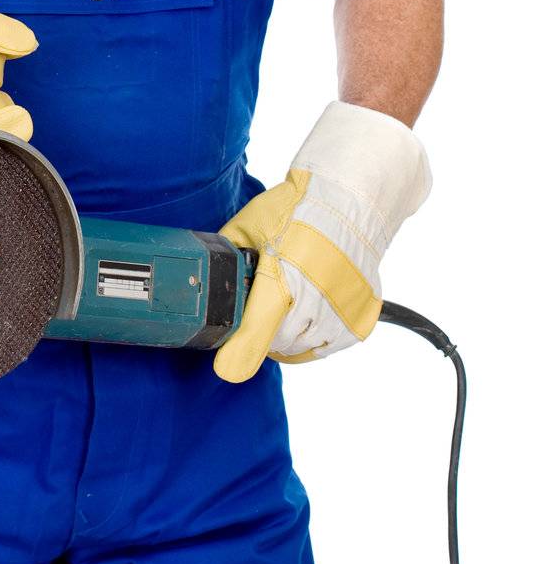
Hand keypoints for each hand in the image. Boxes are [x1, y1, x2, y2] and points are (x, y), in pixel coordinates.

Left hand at [213, 101, 431, 382]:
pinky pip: (325, 344)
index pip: (258, 331)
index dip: (238, 352)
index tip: (225, 363)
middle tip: (254, 311)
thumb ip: (227, 256)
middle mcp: (318, 298)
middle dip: (260, 332)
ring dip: (284, 337)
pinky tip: (301, 316)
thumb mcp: (249, 225)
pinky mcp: (360, 317)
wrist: (350, 200)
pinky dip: (310, 338)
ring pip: (301, 347)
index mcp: (285, 275)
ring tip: (278, 309)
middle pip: (276, 342)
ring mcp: (343, 310)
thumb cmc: (296, 208)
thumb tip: (204, 280)